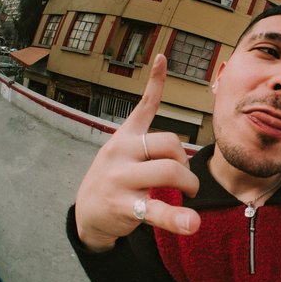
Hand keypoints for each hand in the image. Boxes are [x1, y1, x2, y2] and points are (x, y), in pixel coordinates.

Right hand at [74, 54, 200, 250]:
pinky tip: (192, 224)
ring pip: (169, 171)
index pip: (143, 107)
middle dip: (186, 160)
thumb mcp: (122, 155)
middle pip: (169, 144)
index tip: (163, 57)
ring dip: (188, 183)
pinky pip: (158, 212)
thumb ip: (147, 143)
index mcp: (124, 139)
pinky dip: (177, 219)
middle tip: (187, 179)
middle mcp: (120, 153)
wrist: (88, 214)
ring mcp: (121, 179)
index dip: (154, 83)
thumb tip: (180, 145)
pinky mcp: (125, 207)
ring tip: (189, 194)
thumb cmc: (115, 181)